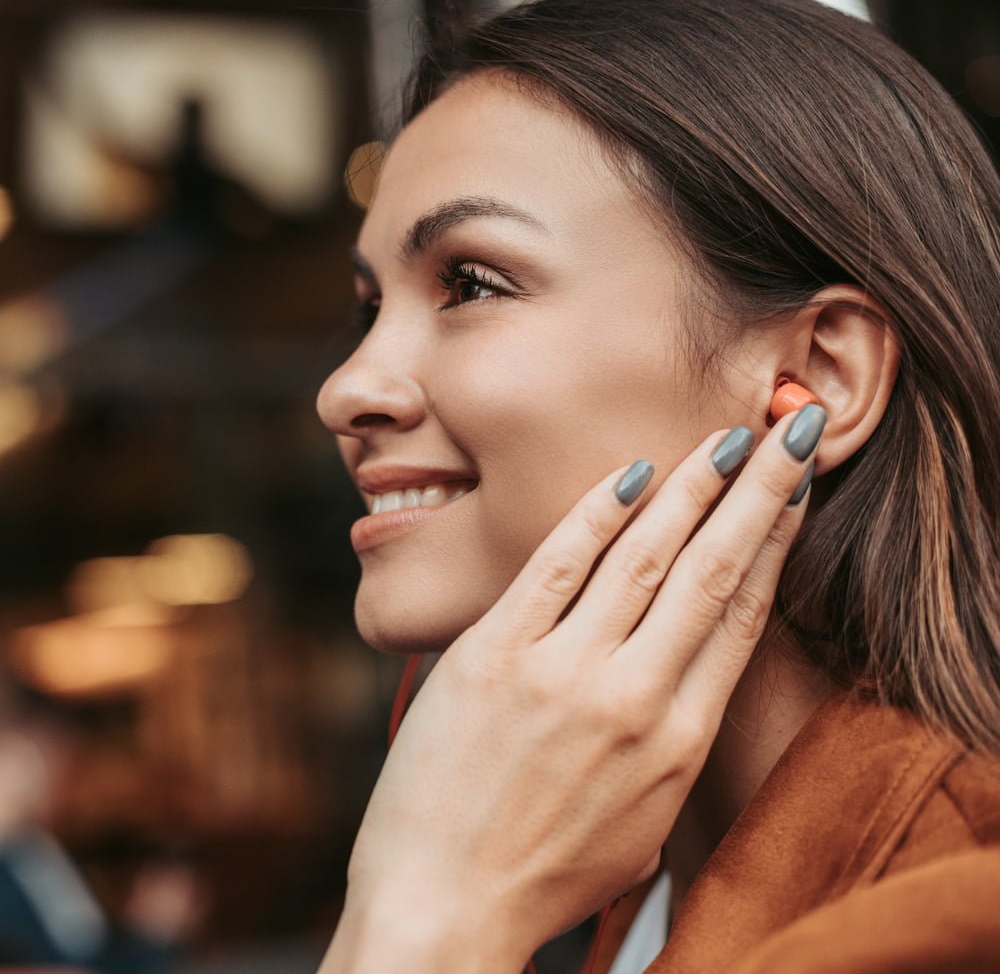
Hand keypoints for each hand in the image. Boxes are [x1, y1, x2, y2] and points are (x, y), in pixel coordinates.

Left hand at [322, 407, 822, 973]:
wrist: (443, 906)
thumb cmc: (545, 870)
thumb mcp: (642, 818)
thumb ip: (671, 739)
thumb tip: (687, 666)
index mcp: (677, 742)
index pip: (739, 617)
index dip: (774, 545)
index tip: (793, 495)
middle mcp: (631, 699)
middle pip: (711, 572)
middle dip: (758, 494)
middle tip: (790, 433)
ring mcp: (561, 673)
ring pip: (643, 556)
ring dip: (691, 489)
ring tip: (724, 440)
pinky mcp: (494, 656)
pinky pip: (555, 564)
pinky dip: (597, 512)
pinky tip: (630, 473)